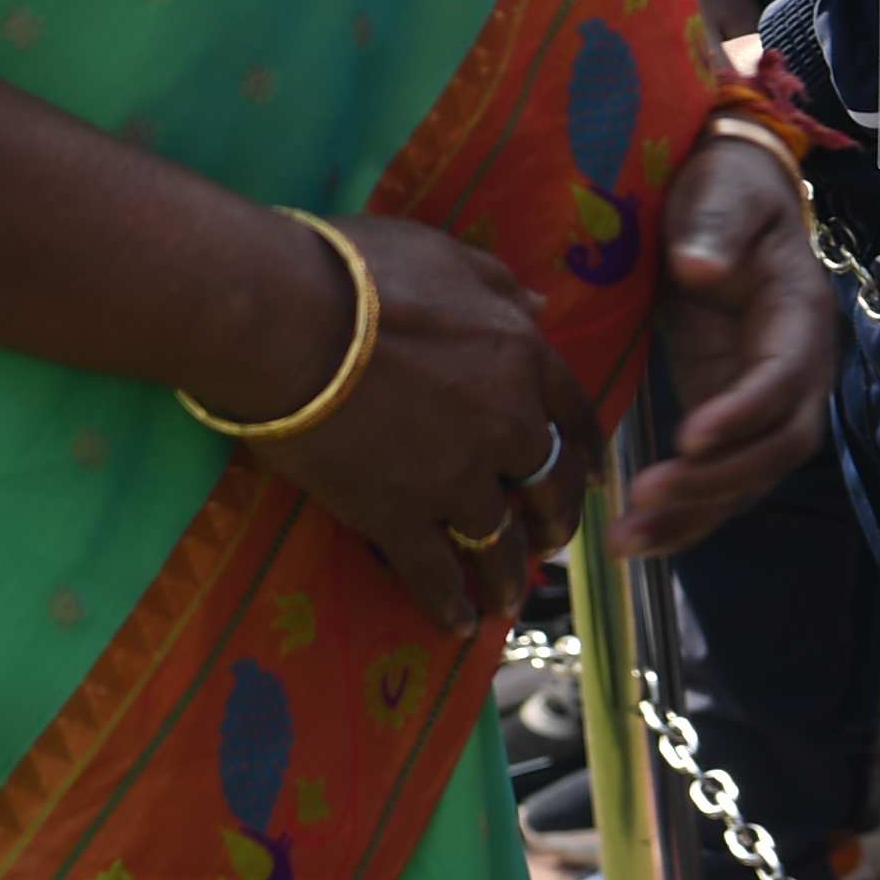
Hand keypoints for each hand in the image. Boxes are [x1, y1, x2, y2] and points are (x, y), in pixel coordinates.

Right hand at [224, 213, 604, 633]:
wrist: (289, 318)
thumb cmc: (360, 271)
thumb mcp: (446, 255)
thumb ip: (499, 286)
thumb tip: (541, 303)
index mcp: (520, 356)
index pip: (574, 412)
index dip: (586, 448)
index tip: (591, 476)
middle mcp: (504, 424)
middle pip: (548, 485)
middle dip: (554, 520)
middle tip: (550, 543)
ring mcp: (454, 477)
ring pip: (499, 541)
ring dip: (508, 575)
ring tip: (506, 599)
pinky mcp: (399, 516)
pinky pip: (434, 574)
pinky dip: (448, 604)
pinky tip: (454, 625)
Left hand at [610, 133, 836, 558]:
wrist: (726, 203)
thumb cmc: (725, 189)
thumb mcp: (721, 190)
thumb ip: (714, 226)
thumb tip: (701, 269)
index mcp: (799, 313)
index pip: (785, 378)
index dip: (744, 413)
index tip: (689, 435)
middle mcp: (796, 369)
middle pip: (775, 447)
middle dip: (715, 481)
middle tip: (646, 496)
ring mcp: (763, 401)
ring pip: (747, 478)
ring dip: (691, 516)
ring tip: (625, 542)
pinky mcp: (728, 418)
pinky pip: (718, 479)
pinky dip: (683, 516)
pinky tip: (635, 541)